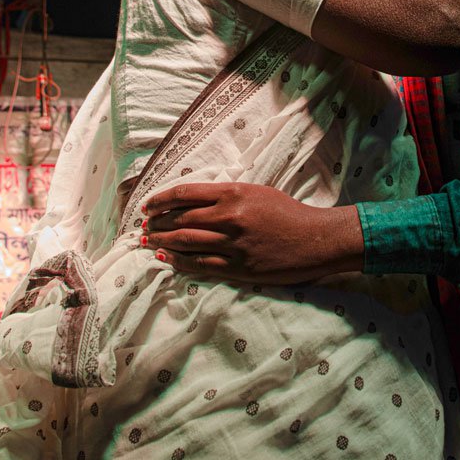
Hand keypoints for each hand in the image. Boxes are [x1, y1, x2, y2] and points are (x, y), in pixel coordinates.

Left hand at [141, 183, 363, 283]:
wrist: (316, 239)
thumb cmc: (288, 213)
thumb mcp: (257, 192)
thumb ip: (226, 195)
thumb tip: (193, 201)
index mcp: (233, 193)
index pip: (184, 194)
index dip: (160, 201)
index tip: (147, 206)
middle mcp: (230, 217)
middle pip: (180, 219)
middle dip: (156, 223)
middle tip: (143, 226)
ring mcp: (233, 244)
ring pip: (186, 242)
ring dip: (162, 242)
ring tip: (147, 242)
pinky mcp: (239, 267)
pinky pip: (201, 265)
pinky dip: (179, 262)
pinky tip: (166, 259)